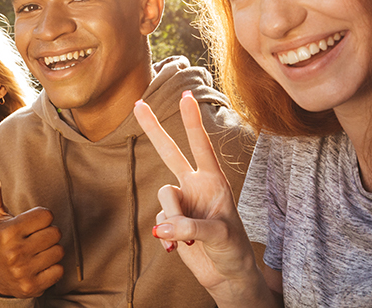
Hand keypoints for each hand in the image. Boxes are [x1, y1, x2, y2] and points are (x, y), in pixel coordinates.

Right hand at [0, 167, 64, 297]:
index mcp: (7, 232)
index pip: (46, 215)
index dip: (41, 218)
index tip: (31, 224)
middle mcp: (15, 252)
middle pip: (55, 232)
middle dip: (47, 233)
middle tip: (34, 238)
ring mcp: (24, 271)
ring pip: (59, 251)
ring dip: (51, 251)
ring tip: (37, 252)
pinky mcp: (33, 286)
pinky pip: (59, 270)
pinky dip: (53, 268)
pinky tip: (39, 266)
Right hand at [134, 92, 258, 289]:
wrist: (227, 275)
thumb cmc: (233, 250)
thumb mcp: (219, 236)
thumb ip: (190, 227)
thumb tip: (162, 227)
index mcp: (214, 181)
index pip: (201, 146)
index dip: (192, 122)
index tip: (187, 96)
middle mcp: (195, 186)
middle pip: (170, 152)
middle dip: (154, 129)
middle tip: (138, 104)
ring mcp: (182, 203)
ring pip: (163, 198)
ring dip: (172, 221)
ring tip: (187, 239)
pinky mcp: (171, 221)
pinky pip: (158, 221)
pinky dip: (165, 237)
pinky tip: (177, 249)